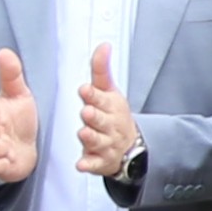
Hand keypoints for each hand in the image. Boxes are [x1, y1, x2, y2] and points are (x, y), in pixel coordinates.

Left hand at [74, 45, 142, 183]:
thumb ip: (101, 70)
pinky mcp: (100, 161)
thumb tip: (103, 45)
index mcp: (111, 106)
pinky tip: (81, 164)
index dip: (94, 95)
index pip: (101, 98)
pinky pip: (94, 164)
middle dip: (94, 116)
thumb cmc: (114, 114)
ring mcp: (106, 143)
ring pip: (98, 141)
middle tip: (86, 112)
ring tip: (84, 133)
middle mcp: (109, 125)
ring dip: (91, 138)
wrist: (130, 146)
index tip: (85, 90)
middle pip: (101, 120)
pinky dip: (89, 165)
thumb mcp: (110, 91)